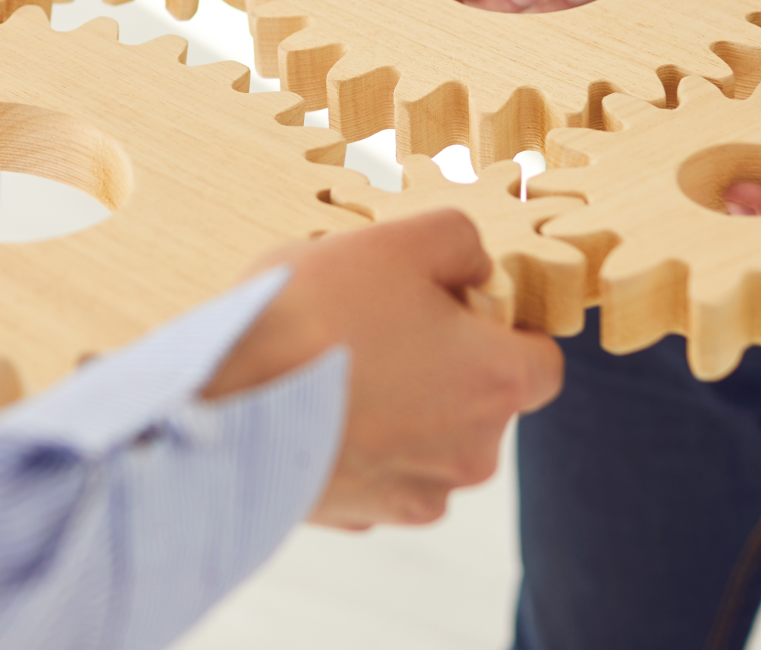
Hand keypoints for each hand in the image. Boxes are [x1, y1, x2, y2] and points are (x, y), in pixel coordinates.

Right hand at [202, 211, 562, 528]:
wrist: (221, 407)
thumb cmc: (311, 321)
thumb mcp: (393, 242)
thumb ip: (458, 242)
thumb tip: (473, 267)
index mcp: (497, 383)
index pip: (540, 359)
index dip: (496, 323)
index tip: (446, 303)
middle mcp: (472, 452)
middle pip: (480, 399)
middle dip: (440, 363)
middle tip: (374, 324)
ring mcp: (417, 495)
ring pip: (428, 438)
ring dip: (397, 404)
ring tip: (332, 364)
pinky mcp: (363, 518)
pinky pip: (378, 470)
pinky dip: (356, 441)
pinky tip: (311, 406)